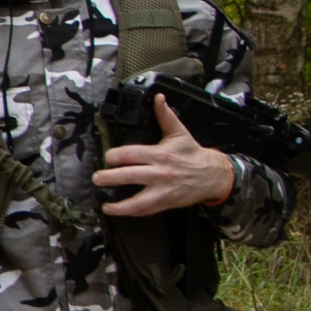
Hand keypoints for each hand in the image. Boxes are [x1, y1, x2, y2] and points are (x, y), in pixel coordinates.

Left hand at [94, 95, 235, 216]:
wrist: (213, 175)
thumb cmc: (192, 154)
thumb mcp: (179, 132)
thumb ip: (165, 116)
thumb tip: (158, 98)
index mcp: (160, 154)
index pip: (131, 154)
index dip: (115, 156)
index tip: (107, 158)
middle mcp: (160, 173)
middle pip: (129, 176)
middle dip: (109, 178)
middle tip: (97, 178)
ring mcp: (163, 190)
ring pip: (138, 200)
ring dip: (118, 205)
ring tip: (103, 203)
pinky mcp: (166, 203)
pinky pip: (146, 211)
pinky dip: (130, 212)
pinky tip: (117, 211)